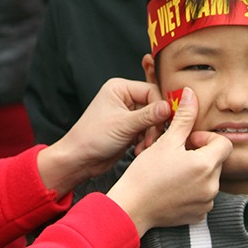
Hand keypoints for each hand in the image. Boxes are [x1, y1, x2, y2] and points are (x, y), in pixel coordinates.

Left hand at [37, 78, 170, 196]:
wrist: (79, 159)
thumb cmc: (91, 138)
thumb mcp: (123, 125)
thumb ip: (148, 116)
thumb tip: (168, 107)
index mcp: (120, 88)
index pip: (151, 91)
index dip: (160, 107)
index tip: (164, 123)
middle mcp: (124, 98)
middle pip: (154, 106)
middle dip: (155, 125)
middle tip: (152, 138)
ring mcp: (127, 113)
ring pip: (153, 120)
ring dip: (151, 135)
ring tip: (143, 146)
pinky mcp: (129, 128)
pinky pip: (147, 131)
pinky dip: (146, 140)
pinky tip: (138, 149)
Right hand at [106, 87, 232, 236]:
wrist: (131, 207)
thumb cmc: (145, 174)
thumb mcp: (165, 141)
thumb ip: (183, 117)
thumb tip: (190, 94)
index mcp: (206, 165)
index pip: (224, 143)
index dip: (206, 138)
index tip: (188, 140)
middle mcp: (211, 186)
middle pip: (216, 160)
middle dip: (200, 153)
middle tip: (176, 154)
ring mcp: (206, 202)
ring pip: (209, 178)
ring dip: (196, 171)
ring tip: (173, 170)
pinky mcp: (198, 214)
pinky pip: (203, 196)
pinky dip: (192, 189)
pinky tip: (173, 186)